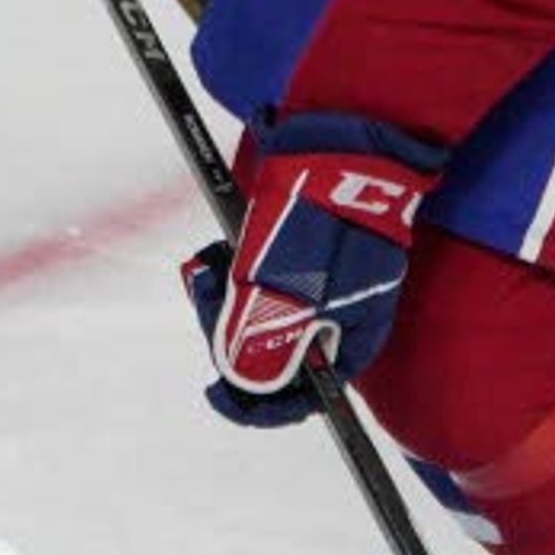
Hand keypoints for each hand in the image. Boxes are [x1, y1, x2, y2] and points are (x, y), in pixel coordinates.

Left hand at [183, 112, 447, 426]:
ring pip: (265, 320)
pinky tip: (221, 253)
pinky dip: (239, 278)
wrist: (344, 150)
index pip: (301, 399)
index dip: (255, 405)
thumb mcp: (286, 294)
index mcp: (350, 345)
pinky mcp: (309, 261)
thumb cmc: (322, 226)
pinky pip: (266, 286)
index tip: (216, 393)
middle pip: (274, 360)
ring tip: (209, 267)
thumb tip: (246, 390)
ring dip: (228, 303)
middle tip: (204, 298)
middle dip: (229, 337)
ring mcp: (326, 291)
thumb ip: (264, 346)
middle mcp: (340, 324)